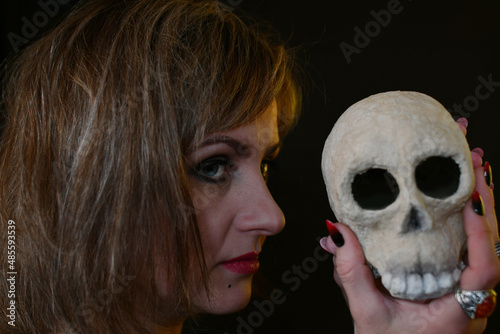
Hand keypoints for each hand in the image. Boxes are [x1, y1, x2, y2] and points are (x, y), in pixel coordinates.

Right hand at [320, 119, 499, 333]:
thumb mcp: (366, 313)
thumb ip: (351, 274)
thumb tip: (337, 233)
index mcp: (456, 313)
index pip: (484, 271)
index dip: (482, 234)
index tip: (470, 201)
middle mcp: (471, 302)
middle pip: (493, 248)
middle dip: (486, 201)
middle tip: (475, 162)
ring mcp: (467, 292)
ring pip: (487, 245)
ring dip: (483, 205)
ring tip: (473, 168)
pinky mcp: (457, 284)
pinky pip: (473, 248)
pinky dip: (472, 219)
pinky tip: (464, 196)